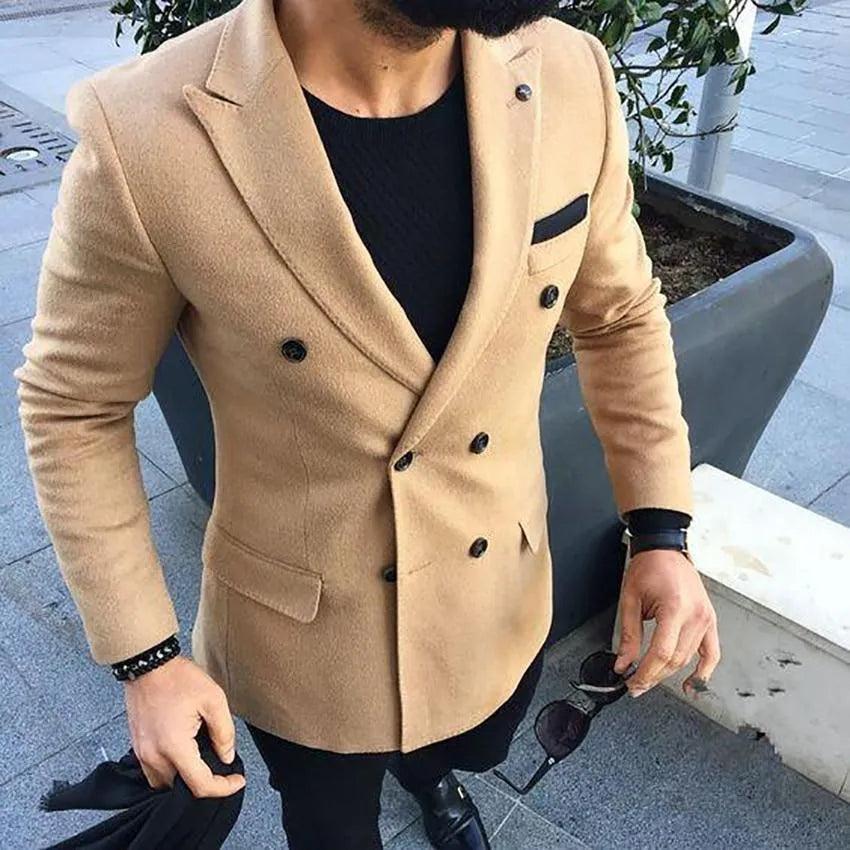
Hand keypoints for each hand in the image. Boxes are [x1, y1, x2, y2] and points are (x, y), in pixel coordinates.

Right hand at [124, 655, 245, 797]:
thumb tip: (227, 756)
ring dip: (185, 779)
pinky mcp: (137, 747)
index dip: (223, 788)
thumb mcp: (213, 699)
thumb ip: (224, 732)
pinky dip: (170, 770)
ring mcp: (142, 753)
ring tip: (203, 761)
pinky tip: (184, 754)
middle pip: (181, 788)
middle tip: (222, 766)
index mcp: (174, 746)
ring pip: (165, 784)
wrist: (147, 665)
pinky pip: (153, 772)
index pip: (200, 785)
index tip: (237, 779)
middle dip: (205, 782)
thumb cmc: (178, 678)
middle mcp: (154, 756)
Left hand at [614, 549, 720, 698]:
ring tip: (650, 680)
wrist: (665, 549)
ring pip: (689, 659)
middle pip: (675, 660)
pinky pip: (711, 653)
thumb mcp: (630, 600)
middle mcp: (695, 615)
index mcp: (674, 608)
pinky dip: (703, 672)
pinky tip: (691, 685)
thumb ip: (628, 636)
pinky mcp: (710, 620)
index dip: (645, 673)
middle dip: (654, 677)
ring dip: (669, 674)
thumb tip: (623, 663)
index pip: (661, 653)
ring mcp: (706, 618)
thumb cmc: (648, 567)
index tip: (632, 683)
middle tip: (636, 685)